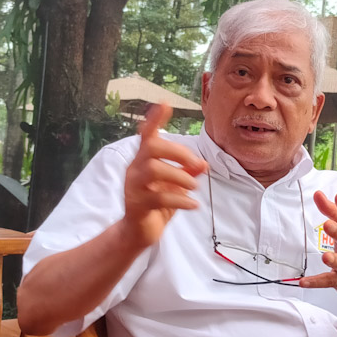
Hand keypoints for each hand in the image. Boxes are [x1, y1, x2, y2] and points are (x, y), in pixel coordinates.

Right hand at [122, 104, 207, 248]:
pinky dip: (181, 200)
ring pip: (154, 170)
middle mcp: (135, 169)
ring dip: (180, 176)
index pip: (147, 135)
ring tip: (194, 186)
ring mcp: (133, 186)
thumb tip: (204, 164)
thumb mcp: (175, 187)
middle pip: (152, 148)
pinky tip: (193, 205)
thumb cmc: (156, 204)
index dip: (155, 119)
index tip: (165, 104)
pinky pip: (159, 197)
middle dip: (178, 152)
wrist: (139, 233)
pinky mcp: (137, 204)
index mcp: (143, 160)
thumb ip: (186, 173)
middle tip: (197, 164)